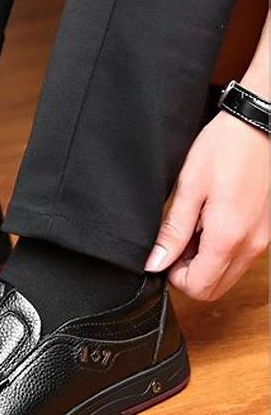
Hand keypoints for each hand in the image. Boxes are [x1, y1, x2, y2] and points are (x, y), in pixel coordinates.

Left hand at [145, 111, 268, 300]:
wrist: (260, 125)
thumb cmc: (224, 150)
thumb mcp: (189, 189)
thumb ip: (173, 232)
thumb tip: (155, 264)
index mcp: (228, 238)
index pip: (198, 287)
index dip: (174, 276)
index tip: (166, 252)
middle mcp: (251, 246)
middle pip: (214, 289)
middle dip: (189, 274)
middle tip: (177, 243)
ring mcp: (262, 241)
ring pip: (227, 276)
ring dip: (205, 263)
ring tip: (194, 228)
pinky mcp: (266, 233)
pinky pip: (239, 259)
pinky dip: (220, 252)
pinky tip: (210, 223)